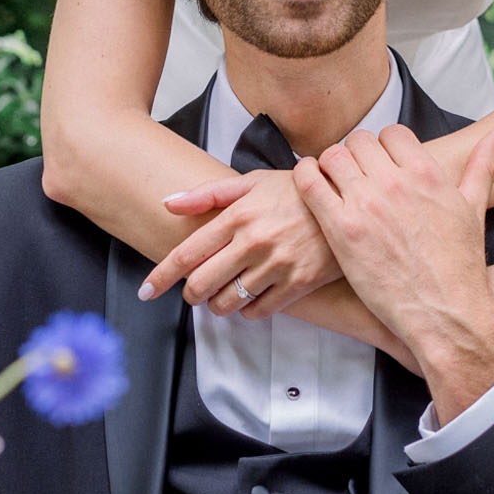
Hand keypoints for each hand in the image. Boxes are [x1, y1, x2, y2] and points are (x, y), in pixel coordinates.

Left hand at [140, 167, 340, 311]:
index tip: (146, 291)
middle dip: (190, 295)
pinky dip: (246, 311)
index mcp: (237, 216)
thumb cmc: (296, 191)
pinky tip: (249, 298)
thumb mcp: (252, 181)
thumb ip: (207, 194)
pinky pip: (258, 312)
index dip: (161, 277)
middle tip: (193, 293)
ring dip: (217, 304)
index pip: (186, 255)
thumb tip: (168, 203)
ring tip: (223, 294)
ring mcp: (276, 265)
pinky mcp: (298, 283)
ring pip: (228, 303)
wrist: (347, 200)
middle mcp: (253, 242)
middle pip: (201, 285)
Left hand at [295, 125, 493, 423]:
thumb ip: (483, 165)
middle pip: (358, 141)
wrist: (445, 311)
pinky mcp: (341, 229)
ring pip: (332, 156)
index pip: (391, 133)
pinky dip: (305, 176)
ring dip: (329, 165)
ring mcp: (366, 204)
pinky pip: (309, 183)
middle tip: (353, 175)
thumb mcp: (474, 208)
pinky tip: (311, 184)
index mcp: (425, 172)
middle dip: (354, 155)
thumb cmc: (460, 264)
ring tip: (332, 183)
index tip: (379, 164)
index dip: (383, 146)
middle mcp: (395, 181)